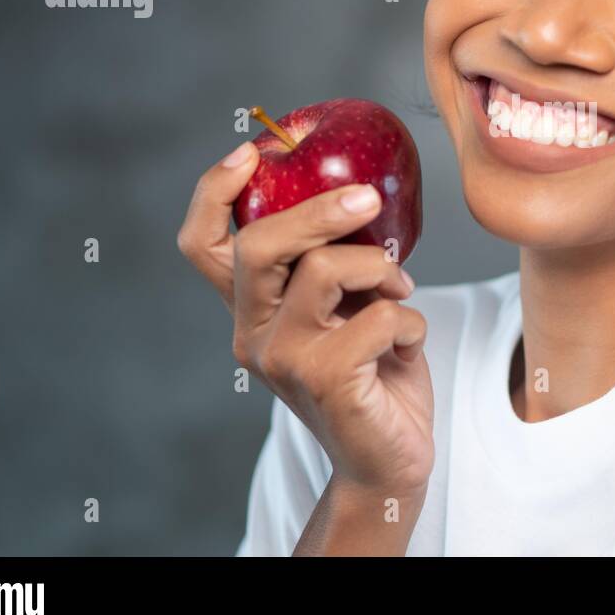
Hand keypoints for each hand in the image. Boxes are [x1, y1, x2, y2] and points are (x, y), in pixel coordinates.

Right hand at [178, 141, 434, 498]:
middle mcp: (254, 333)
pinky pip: (379, 315)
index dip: (214, 192)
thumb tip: (360, 197)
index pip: (203, 246)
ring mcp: (284, 359)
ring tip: (401, 291)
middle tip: (369, 198)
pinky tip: (409, 345)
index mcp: (252, 310)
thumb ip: (337, 266)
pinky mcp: (326, 380)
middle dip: (317, 210)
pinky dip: (410, 321)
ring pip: (325, 269)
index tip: (252, 152)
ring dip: (380, 268)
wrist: (388, 462)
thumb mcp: (348, 310)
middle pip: (259, 245)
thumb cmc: (373, 376)